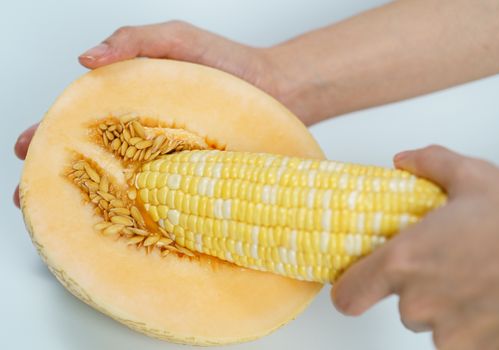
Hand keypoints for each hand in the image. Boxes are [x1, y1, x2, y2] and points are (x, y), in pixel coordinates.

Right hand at [13, 20, 304, 207]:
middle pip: (94, 157)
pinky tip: (121, 226)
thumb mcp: (177, 39)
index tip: (25, 150)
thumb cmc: (228, 63)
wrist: (278, 89)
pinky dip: (139, 212)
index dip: (49, 133)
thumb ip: (133, 40)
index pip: (83, 119)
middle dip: (58, 176)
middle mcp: (147, 135)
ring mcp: (169, 160)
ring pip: (122, 183)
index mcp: (134, 101)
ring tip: (63, 217)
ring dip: (91, 201)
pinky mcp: (193, 178)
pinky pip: (162, 198)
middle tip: (30, 196)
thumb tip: (87, 58)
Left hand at [332, 145, 498, 349]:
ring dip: (451, 308)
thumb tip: (404, 161)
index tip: (360, 283)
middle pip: (401, 305)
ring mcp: (452, 334)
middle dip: (421, 288)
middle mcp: (420, 303)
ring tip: (482, 280)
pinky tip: (498, 300)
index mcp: (405, 261)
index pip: (348, 295)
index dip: (351, 290)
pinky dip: (478, 326)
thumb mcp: (475, 177)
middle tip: (451, 265)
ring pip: (436, 325)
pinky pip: (467, 341)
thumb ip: (430, 164)